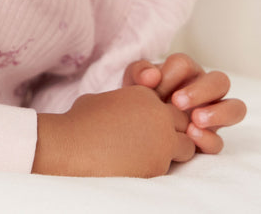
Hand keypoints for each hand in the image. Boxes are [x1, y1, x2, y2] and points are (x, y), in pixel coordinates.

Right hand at [33, 85, 193, 176]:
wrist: (73, 145)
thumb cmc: (81, 120)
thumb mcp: (104, 100)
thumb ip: (125, 104)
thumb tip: (126, 112)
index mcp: (145, 94)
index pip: (169, 105)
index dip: (161, 117)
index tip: (148, 126)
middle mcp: (159, 114)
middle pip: (184, 123)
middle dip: (173, 132)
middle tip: (153, 142)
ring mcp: (163, 140)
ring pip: (187, 146)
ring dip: (173, 151)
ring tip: (148, 155)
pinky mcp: (160, 165)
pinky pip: (170, 167)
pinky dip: (158, 167)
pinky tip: (138, 166)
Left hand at [124, 53, 246, 153]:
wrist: (134, 122)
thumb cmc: (139, 94)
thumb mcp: (134, 80)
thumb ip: (139, 72)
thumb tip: (151, 76)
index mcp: (184, 71)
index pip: (185, 64)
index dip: (171, 74)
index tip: (155, 86)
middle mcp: (203, 89)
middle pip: (219, 81)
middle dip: (200, 91)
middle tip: (177, 102)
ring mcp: (211, 113)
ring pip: (235, 108)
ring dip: (218, 113)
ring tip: (194, 120)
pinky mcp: (209, 138)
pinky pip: (220, 140)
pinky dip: (208, 139)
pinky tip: (191, 137)